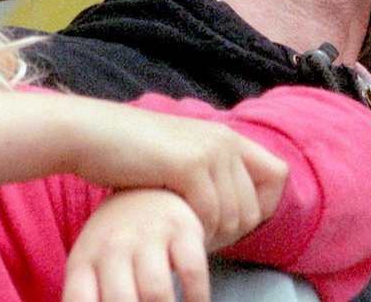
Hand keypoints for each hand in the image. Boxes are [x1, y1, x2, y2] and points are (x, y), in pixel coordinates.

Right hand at [0, 93, 286, 247]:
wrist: (92, 135)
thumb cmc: (131, 156)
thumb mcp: (181, 159)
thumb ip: (211, 175)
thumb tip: (236, 210)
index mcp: (228, 137)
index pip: (279, 175)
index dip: (263, 205)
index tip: (231, 221)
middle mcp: (225, 141)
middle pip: (256, 206)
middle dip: (232, 232)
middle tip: (199, 236)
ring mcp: (209, 152)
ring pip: (235, 216)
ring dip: (212, 235)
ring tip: (184, 232)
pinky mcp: (188, 165)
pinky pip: (210, 215)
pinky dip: (195, 230)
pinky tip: (174, 227)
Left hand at [62, 189, 208, 301]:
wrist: (147, 186)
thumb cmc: (116, 243)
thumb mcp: (92, 265)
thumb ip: (90, 296)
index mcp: (84, 260)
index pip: (77, 301)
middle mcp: (112, 245)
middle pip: (120, 301)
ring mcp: (148, 234)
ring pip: (156, 292)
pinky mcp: (182, 227)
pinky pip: (192, 271)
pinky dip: (197, 298)